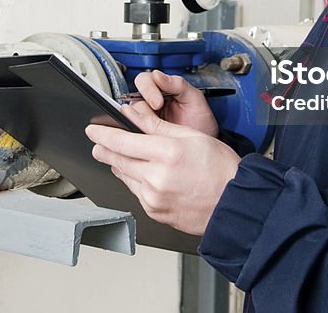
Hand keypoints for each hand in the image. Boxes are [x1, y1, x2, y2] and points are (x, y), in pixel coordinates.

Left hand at [86, 100, 240, 235]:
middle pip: (118, 159)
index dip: (103, 134)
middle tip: (97, 143)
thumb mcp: (191, 136)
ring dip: (120, 165)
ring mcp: (154, 197)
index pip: (122, 140)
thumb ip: (157, 126)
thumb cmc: (220, 169)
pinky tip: (143, 175)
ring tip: (121, 156)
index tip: (93, 129)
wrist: (234, 203)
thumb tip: (133, 115)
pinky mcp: (155, 212)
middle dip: (105, 149)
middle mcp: (156, 177)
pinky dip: (135, 181)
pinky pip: (137, 193)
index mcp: (166, 153)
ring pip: (125, 176)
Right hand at [131, 69, 218, 136]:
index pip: (144, 80)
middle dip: (143, 109)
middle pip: (133, 98)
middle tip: (155, 119)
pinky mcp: (141, 133)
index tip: (158, 102)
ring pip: (129, 116)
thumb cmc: (200, 123)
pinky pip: (132, 130)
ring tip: (155, 130)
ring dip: (140, 122)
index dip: (148, 90)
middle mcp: (149, 102)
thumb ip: (178, 84)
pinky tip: (149, 135)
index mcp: (161, 89)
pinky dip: (138, 133)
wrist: (202, 148)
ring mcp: (143, 119)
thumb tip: (158, 75)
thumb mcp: (195, 100)